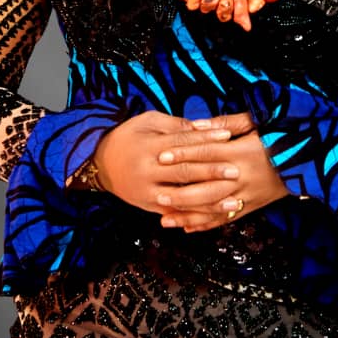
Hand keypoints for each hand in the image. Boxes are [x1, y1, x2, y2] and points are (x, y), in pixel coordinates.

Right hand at [89, 110, 246, 214]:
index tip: (227, 137)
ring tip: (233, 199)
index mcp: (149, 146)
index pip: (182, 143)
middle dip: (212, 172)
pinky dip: (195, 215)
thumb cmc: (130, 137)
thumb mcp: (148, 122)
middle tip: (236, 170)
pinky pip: (175, 213)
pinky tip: (213, 216)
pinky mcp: (149, 206)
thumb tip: (204, 128)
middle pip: (184, 172)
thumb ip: (175, 126)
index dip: (205, 140)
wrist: (101, 163)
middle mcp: (148, 171)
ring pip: (182, 197)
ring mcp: (148, 192)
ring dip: (210, 200)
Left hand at [155, 115, 289, 232]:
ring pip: (213, 209)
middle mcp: (242, 176)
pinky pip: (226, 219)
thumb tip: (197, 124)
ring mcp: (246, 195)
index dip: (183, 154)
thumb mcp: (255, 122)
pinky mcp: (251, 206)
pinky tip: (187, 228)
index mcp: (240, 152)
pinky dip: (206, 225)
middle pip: (206, 186)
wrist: (308, 159)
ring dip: (188, 215)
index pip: (206, 153)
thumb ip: (226, 123)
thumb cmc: (279, 135)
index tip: (162, 156)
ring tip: (164, 219)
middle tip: (157, 194)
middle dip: (181, 192)